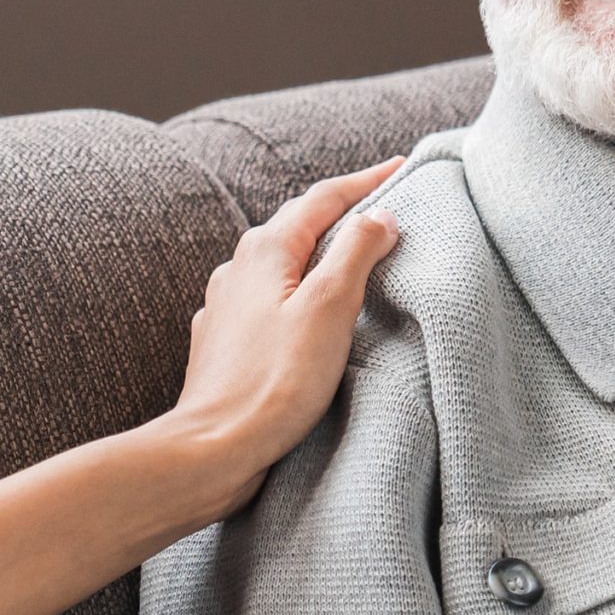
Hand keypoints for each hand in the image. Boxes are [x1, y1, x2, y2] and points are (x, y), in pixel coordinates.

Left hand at [169, 158, 402, 514]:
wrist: (213, 448)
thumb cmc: (275, 382)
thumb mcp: (330, 309)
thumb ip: (356, 253)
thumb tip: (379, 216)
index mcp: (264, 250)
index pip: (323, 198)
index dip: (366, 181)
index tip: (401, 166)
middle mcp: (237, 269)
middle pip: (298, 227)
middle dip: (341, 213)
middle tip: (383, 204)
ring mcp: (226, 307)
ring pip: (281, 266)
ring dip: (318, 255)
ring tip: (352, 257)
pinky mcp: (225, 343)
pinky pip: (269, 302)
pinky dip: (298, 295)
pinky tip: (307, 313)